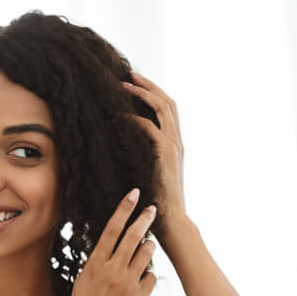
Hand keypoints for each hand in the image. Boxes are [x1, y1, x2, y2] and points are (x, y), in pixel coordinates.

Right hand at [59, 189, 157, 295]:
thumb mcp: (82, 285)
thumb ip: (96, 266)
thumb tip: (107, 250)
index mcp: (94, 265)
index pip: (111, 229)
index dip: (124, 210)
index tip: (133, 195)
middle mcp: (111, 271)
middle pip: (133, 236)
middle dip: (145, 219)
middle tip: (153, 208)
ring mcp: (127, 285)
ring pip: (146, 254)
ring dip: (149, 247)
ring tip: (149, 245)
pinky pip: (150, 278)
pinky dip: (148, 276)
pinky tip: (142, 282)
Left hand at [123, 72, 185, 239]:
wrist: (172, 221)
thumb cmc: (157, 203)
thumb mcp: (150, 174)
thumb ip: (143, 158)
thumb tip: (123, 148)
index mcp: (176, 145)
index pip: (168, 110)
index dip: (154, 93)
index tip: (136, 83)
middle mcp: (177, 142)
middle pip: (168, 102)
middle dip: (148, 85)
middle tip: (129, 74)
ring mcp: (174, 147)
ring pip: (162, 108)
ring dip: (142, 93)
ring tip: (123, 84)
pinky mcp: (165, 155)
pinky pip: (149, 128)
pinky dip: (134, 118)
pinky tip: (119, 115)